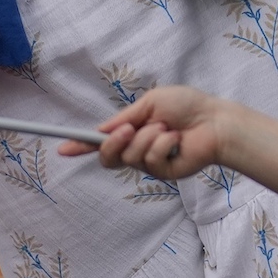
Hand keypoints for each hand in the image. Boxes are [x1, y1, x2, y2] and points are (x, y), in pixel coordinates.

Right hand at [59, 85, 240, 180]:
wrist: (215, 119)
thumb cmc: (186, 106)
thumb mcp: (149, 104)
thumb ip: (124, 118)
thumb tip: (99, 129)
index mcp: (131, 131)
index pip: (99, 141)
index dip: (79, 145)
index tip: (62, 147)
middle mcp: (136, 149)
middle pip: (107, 158)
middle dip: (113, 143)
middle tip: (129, 129)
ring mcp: (150, 163)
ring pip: (130, 157)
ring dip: (148, 137)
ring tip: (168, 128)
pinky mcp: (164, 174)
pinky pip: (151, 161)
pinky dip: (163, 144)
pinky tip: (177, 139)